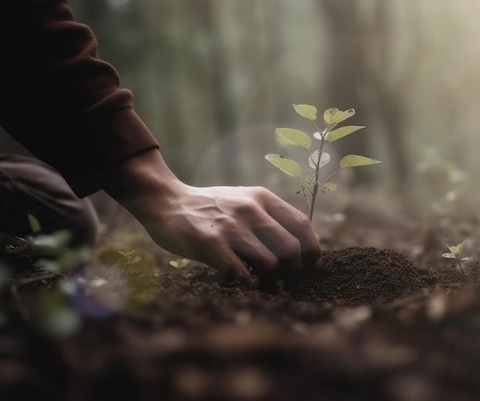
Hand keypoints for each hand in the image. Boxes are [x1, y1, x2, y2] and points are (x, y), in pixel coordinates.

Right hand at [104, 150, 320, 281]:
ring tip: (263, 283)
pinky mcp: (210, 242)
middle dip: (293, 269)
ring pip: (270, 263)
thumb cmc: (212, 208)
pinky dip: (246, 282)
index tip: (312, 266)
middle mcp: (250, 209)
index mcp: (262, 198)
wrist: (167, 201)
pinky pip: (240, 272)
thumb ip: (269, 219)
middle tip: (284, 279)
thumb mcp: (244, 201)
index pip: (302, 225)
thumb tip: (299, 250)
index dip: (312, 250)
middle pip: (291, 248)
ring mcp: (230, 225)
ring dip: (270, 279)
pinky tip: (241, 282)